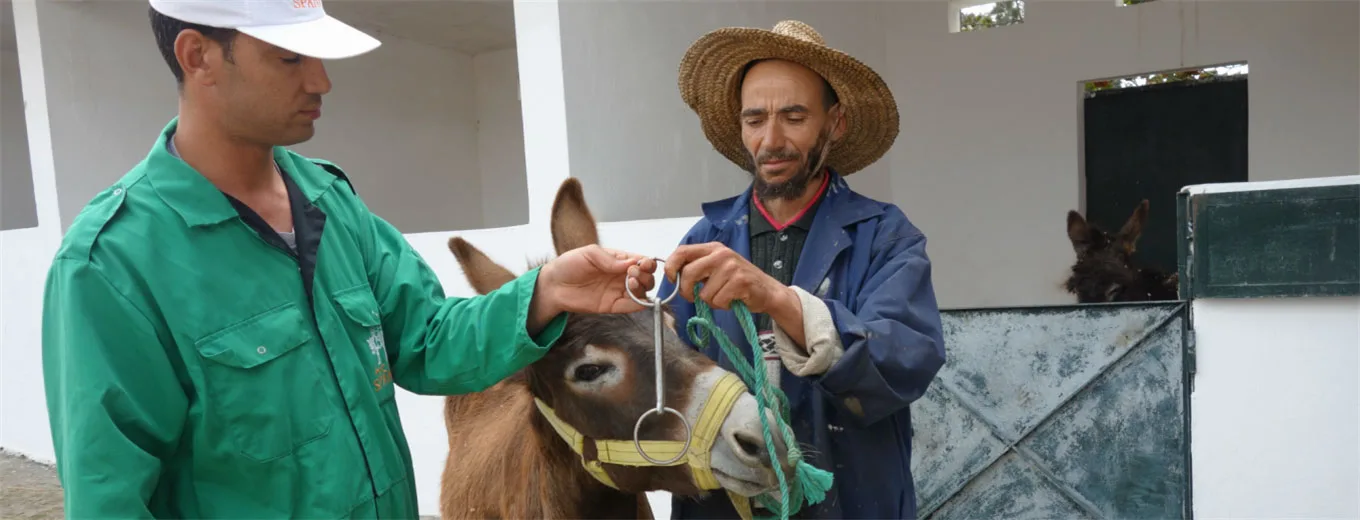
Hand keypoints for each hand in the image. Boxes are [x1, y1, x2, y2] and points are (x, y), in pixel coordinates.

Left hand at [536, 245, 656, 316]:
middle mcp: (621, 276)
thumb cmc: (568, 265)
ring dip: (642, 288)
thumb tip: (632, 262)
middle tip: (632, 273)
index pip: (641, 260)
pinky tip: (635, 298)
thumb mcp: (589, 253)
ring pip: (643, 292)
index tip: (642, 263)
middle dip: (645, 275)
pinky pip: (632, 307)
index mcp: (618, 260)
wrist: (553, 286)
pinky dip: (640, 304)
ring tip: (630, 283)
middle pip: (646, 277)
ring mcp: (618, 291)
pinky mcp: (613, 306)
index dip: (646, 262)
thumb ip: (610, 259)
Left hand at [663, 242, 795, 315]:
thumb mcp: (716, 268)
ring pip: (704, 293)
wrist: (767, 291)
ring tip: (723, 296)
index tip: (672, 279)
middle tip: (693, 297)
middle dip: (686, 291)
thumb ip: (698, 268)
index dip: (671, 266)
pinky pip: (718, 301)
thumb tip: (674, 277)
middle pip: (688, 273)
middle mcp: (721, 254)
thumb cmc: (738, 282)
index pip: (682, 251)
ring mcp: (732, 267)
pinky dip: (722, 306)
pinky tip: (732, 300)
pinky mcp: (740, 281)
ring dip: (711, 301)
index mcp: (712, 248)